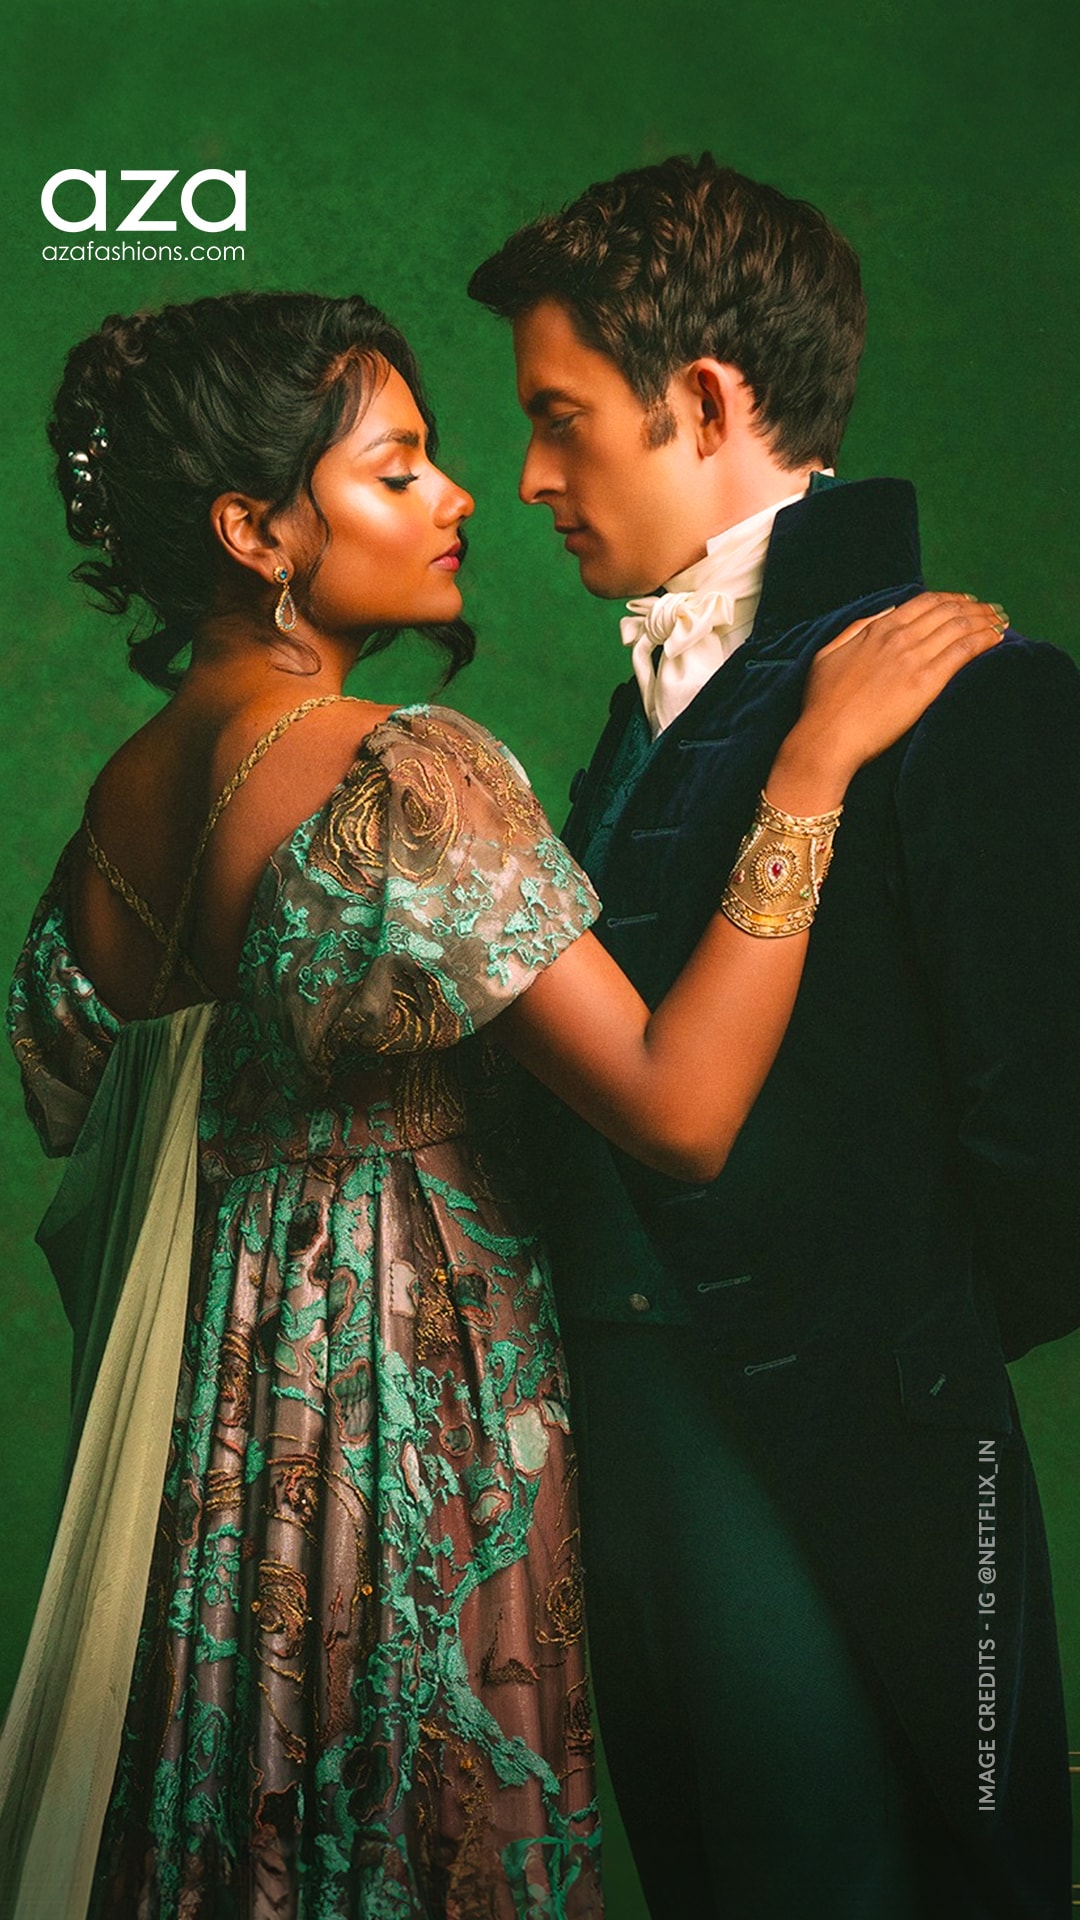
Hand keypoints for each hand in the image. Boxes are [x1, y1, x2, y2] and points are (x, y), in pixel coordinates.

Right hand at [768, 592, 1005, 813]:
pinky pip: (963, 651)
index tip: (966, 602)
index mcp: (877, 629)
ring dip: (985, 620)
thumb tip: (884, 615)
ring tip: (1001, 621)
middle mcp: (899, 637)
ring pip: (959, 626)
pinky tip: (998, 638)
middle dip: (974, 607)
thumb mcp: (828, 654)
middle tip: (992, 610)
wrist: (826, 737)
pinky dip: (984, 640)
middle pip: (947, 610)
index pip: (924, 602)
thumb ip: (856, 629)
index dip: (950, 599)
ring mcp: (913, 658)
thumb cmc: (822, 703)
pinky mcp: (925, 683)